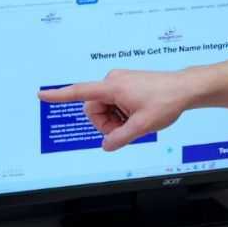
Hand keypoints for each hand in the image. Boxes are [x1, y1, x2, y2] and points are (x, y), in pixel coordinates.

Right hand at [39, 68, 197, 150]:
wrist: (185, 88)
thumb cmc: (166, 101)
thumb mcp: (142, 126)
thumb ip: (120, 138)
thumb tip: (106, 145)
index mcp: (113, 87)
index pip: (80, 92)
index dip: (59, 96)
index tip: (41, 95)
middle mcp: (113, 81)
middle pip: (94, 109)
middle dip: (106, 124)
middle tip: (127, 130)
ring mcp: (119, 81)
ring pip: (105, 109)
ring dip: (116, 120)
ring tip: (137, 121)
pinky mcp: (126, 84)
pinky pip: (114, 103)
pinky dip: (122, 113)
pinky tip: (138, 115)